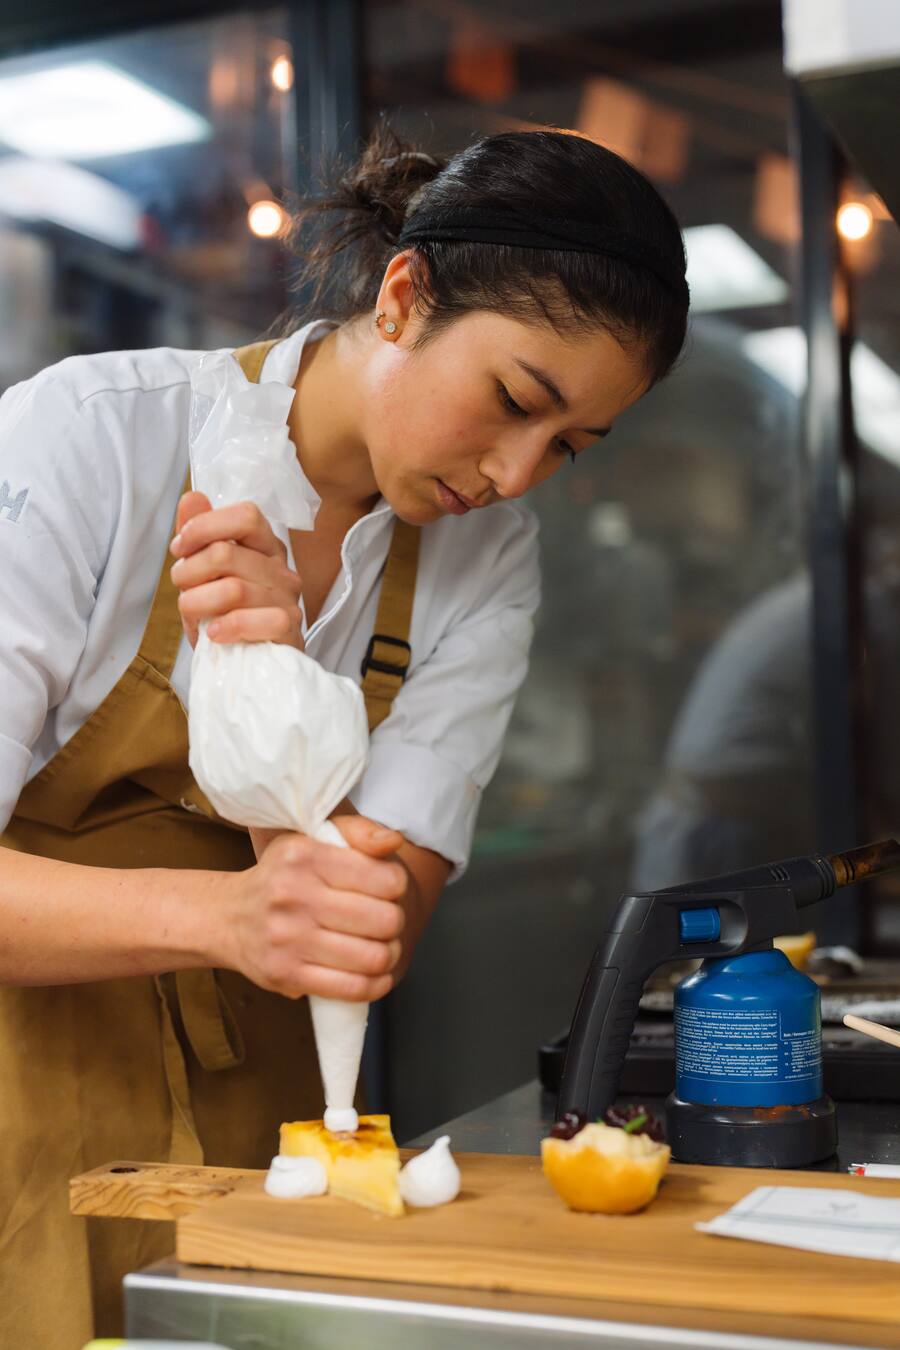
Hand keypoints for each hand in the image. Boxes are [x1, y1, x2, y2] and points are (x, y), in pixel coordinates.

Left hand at [170, 491, 303, 648]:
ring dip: (197, 602)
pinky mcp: (290, 631)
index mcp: (265, 547)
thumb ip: (201, 535)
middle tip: (181, 587)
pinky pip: (257, 621)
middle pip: (226, 554)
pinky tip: (215, 634)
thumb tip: (192, 497)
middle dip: (189, 572)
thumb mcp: (205, 575)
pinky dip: (228, 627)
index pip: (246, 516)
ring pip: (233, 590)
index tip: (179, 548)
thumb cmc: (227, 616)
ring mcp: (288, 601)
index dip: (206, 526)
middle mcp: (281, 569)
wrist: (248, 667)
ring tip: (192, 613)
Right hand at [218, 817, 407, 1000]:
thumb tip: (394, 841)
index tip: (387, 889)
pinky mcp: (287, 975)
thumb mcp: (312, 839)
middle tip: (387, 921)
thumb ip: (359, 832)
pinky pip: (353, 988)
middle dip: (396, 922)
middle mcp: (294, 895)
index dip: (398, 886)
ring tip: (383, 947)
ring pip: (374, 957)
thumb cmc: (282, 876)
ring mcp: (288, 939)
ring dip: (389, 955)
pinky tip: (374, 973)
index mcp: (305, 856)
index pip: (386, 878)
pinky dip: (376, 984)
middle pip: (385, 920)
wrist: (227, 917)